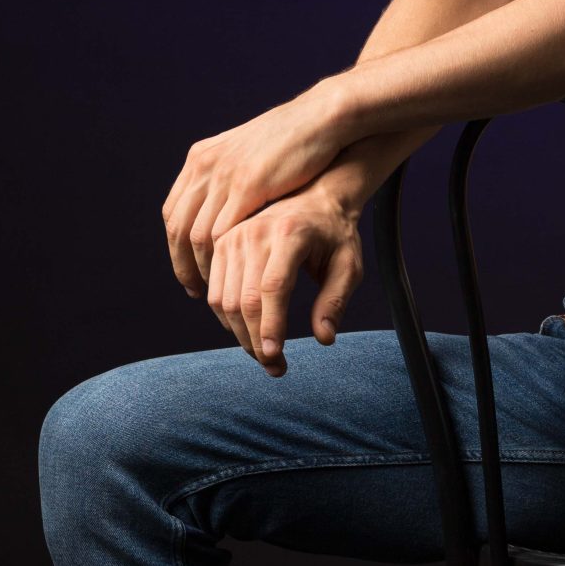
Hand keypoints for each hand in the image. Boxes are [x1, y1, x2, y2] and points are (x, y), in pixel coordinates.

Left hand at [162, 78, 350, 295]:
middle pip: (179, 227)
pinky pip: (224, 230)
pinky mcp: (247, 184)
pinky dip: (224, 259)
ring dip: (203, 267)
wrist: (319, 119)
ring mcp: (223, 175)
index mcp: (201, 158)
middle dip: (183, 264)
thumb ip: (229, 178)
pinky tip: (235, 275)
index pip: (173, 213)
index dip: (176, 248)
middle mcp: (204, 166)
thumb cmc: (292, 141)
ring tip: (215, 291)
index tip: (188, 272)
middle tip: (195, 290)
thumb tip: (221, 203)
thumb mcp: (248, 156)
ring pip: (198, 234)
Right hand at [202, 177, 364, 375]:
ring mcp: (233, 237)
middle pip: (244, 299)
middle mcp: (254, 232)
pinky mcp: (222, 244)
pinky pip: (215, 291)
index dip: (271, 326)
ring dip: (240, 336)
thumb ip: (336, 301)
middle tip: (275, 368)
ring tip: (264, 356)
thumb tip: (324, 338)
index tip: (275, 357)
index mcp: (290, 234)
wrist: (314, 197)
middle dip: (255, 341)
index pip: (273, 287)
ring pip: (223, 300)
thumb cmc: (336, 235)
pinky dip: (227, 319)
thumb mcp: (349, 265)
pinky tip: (247, 333)